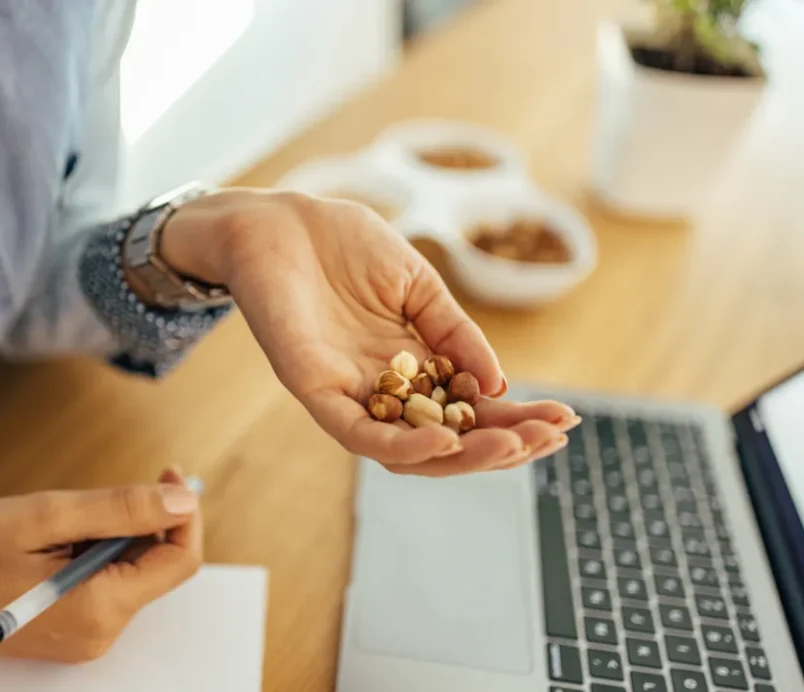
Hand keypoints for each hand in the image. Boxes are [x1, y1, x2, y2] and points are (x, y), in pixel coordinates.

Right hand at [0, 469, 201, 668]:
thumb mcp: (46, 517)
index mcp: (101, 607)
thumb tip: (183, 500)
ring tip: (60, 523)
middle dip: (144, 520)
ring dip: (115, 535)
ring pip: (132, 571)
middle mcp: (102, 634)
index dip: (182, 511)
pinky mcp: (73, 632)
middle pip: (158, 566)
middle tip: (99, 492)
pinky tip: (55, 544)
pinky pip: (107, 585)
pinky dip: (97, 554)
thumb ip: (122, 509)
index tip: (168, 472)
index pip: (180, 560)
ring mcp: (87, 638)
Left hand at [161, 190, 579, 474]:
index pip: (469, 409)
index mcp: (411, 365)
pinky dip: (401, 448)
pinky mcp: (313, 390)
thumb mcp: (417, 285)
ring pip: (408, 451)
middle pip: (446, 441)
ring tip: (513, 445)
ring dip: (462, 456)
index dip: (516, 418)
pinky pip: (359, 434)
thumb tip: (500, 385)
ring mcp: (349, 393)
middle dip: (501, 444)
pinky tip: (444, 445)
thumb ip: (455, 333)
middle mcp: (384, 389)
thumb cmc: (343, 245)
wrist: (278, 220)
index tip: (564, 421)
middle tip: (549, 440)